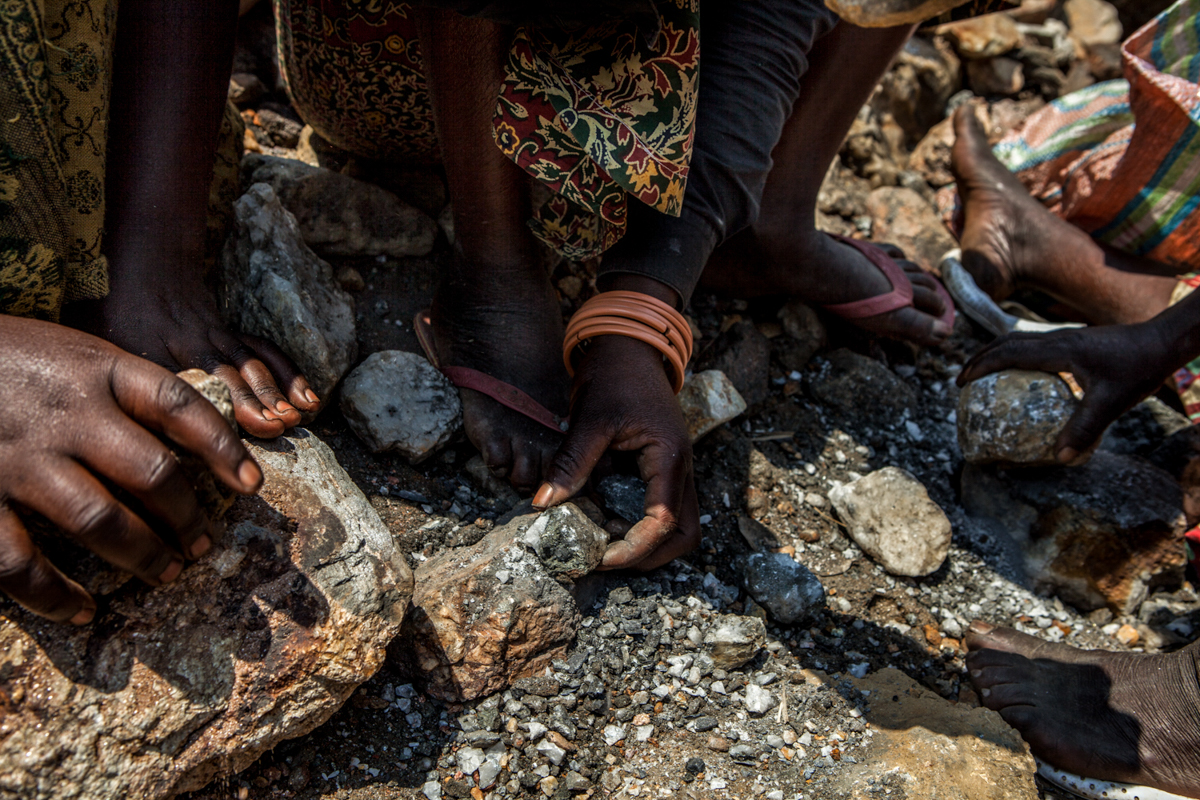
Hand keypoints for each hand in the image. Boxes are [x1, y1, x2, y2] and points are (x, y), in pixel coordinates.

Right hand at [0, 316, 262, 623]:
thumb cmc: (11, 359)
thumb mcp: (74, 352)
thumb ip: (123, 390)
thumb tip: (188, 439)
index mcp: (96, 371)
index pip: (177, 405)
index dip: (222, 447)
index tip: (251, 485)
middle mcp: (65, 415)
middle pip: (151, 471)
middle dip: (187, 517)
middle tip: (203, 545)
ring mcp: (20, 459)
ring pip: (100, 520)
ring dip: (143, 555)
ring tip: (168, 573)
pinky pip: (20, 562)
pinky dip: (54, 595)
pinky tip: (82, 611)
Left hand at [68, 266, 320, 438]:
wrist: (140, 259)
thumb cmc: (107, 304)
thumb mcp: (89, 338)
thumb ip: (98, 377)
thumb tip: (100, 423)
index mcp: (146, 348)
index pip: (173, 384)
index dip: (197, 412)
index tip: (217, 439)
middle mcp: (186, 343)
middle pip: (222, 374)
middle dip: (250, 402)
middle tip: (272, 428)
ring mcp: (213, 337)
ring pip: (247, 363)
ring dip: (273, 391)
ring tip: (294, 418)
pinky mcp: (229, 334)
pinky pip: (263, 351)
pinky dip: (288, 373)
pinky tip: (308, 397)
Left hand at [533, 334, 699, 569]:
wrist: (629, 344)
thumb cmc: (614, 373)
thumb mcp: (590, 418)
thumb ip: (572, 462)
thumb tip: (544, 504)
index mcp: (669, 457)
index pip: (663, 521)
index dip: (634, 548)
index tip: (601, 558)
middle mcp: (680, 467)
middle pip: (684, 534)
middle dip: (649, 556)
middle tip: (606, 557)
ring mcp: (675, 468)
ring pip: (679, 524)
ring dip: (648, 542)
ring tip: (607, 542)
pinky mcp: (663, 466)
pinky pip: (662, 507)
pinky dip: (640, 523)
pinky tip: (606, 519)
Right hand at [958, 321, 1173, 462]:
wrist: (1163, 341)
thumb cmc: (1139, 368)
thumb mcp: (1112, 402)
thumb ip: (1086, 428)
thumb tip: (1062, 457)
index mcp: (1059, 350)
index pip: (1009, 352)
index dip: (982, 365)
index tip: (962, 380)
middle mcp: (1058, 339)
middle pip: (1007, 342)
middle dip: (980, 358)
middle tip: (963, 378)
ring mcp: (1066, 337)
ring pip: (1020, 340)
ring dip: (997, 354)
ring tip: (983, 374)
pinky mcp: (1076, 341)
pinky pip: (1035, 346)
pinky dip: (1017, 357)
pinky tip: (1023, 376)